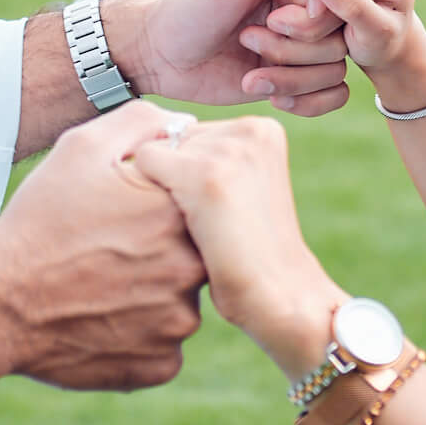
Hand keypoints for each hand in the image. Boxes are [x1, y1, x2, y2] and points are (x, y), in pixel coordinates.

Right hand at [0, 103, 207, 390]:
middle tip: (111, 252)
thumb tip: (186, 126)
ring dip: (151, 295)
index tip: (128, 215)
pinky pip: (163, 346)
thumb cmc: (38, 220)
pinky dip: (139, 335)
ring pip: (179, 302)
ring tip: (101, 286)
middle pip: (194, 254)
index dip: (162, 206)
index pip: (200, 204)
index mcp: (180, 214)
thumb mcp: (81, 148)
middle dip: (160, 251)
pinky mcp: (160, 365)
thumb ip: (144, 122)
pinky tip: (101, 320)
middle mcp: (190, 271)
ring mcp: (177, 324)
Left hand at [115, 0, 355, 114]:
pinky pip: (333, 95)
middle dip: (293, 50)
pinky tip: (264, 91)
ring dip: (289, 76)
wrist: (160, 53)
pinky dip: (304, 101)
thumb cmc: (190, 4)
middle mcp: (308, 8)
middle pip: (340, 38)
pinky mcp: (298, 77)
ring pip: (335, 70)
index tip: (270, 17)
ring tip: (250, 71)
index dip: (310, 16)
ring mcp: (305, 44)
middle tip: (246, 39)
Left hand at [130, 116, 338, 376]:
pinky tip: (183, 226)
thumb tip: (150, 148)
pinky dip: (147, 196)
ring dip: (164, 192)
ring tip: (202, 226)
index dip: (189, 177)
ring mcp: (229, 150)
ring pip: (156, 152)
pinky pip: (145, 162)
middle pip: (172, 139)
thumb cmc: (251, 252)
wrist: (280, 296)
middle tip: (212, 222)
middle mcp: (248, 129)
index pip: (191, 133)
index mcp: (263, 129)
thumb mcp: (244, 187)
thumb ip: (211, 158)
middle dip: (176, 180)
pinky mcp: (206, 175)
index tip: (220, 211)